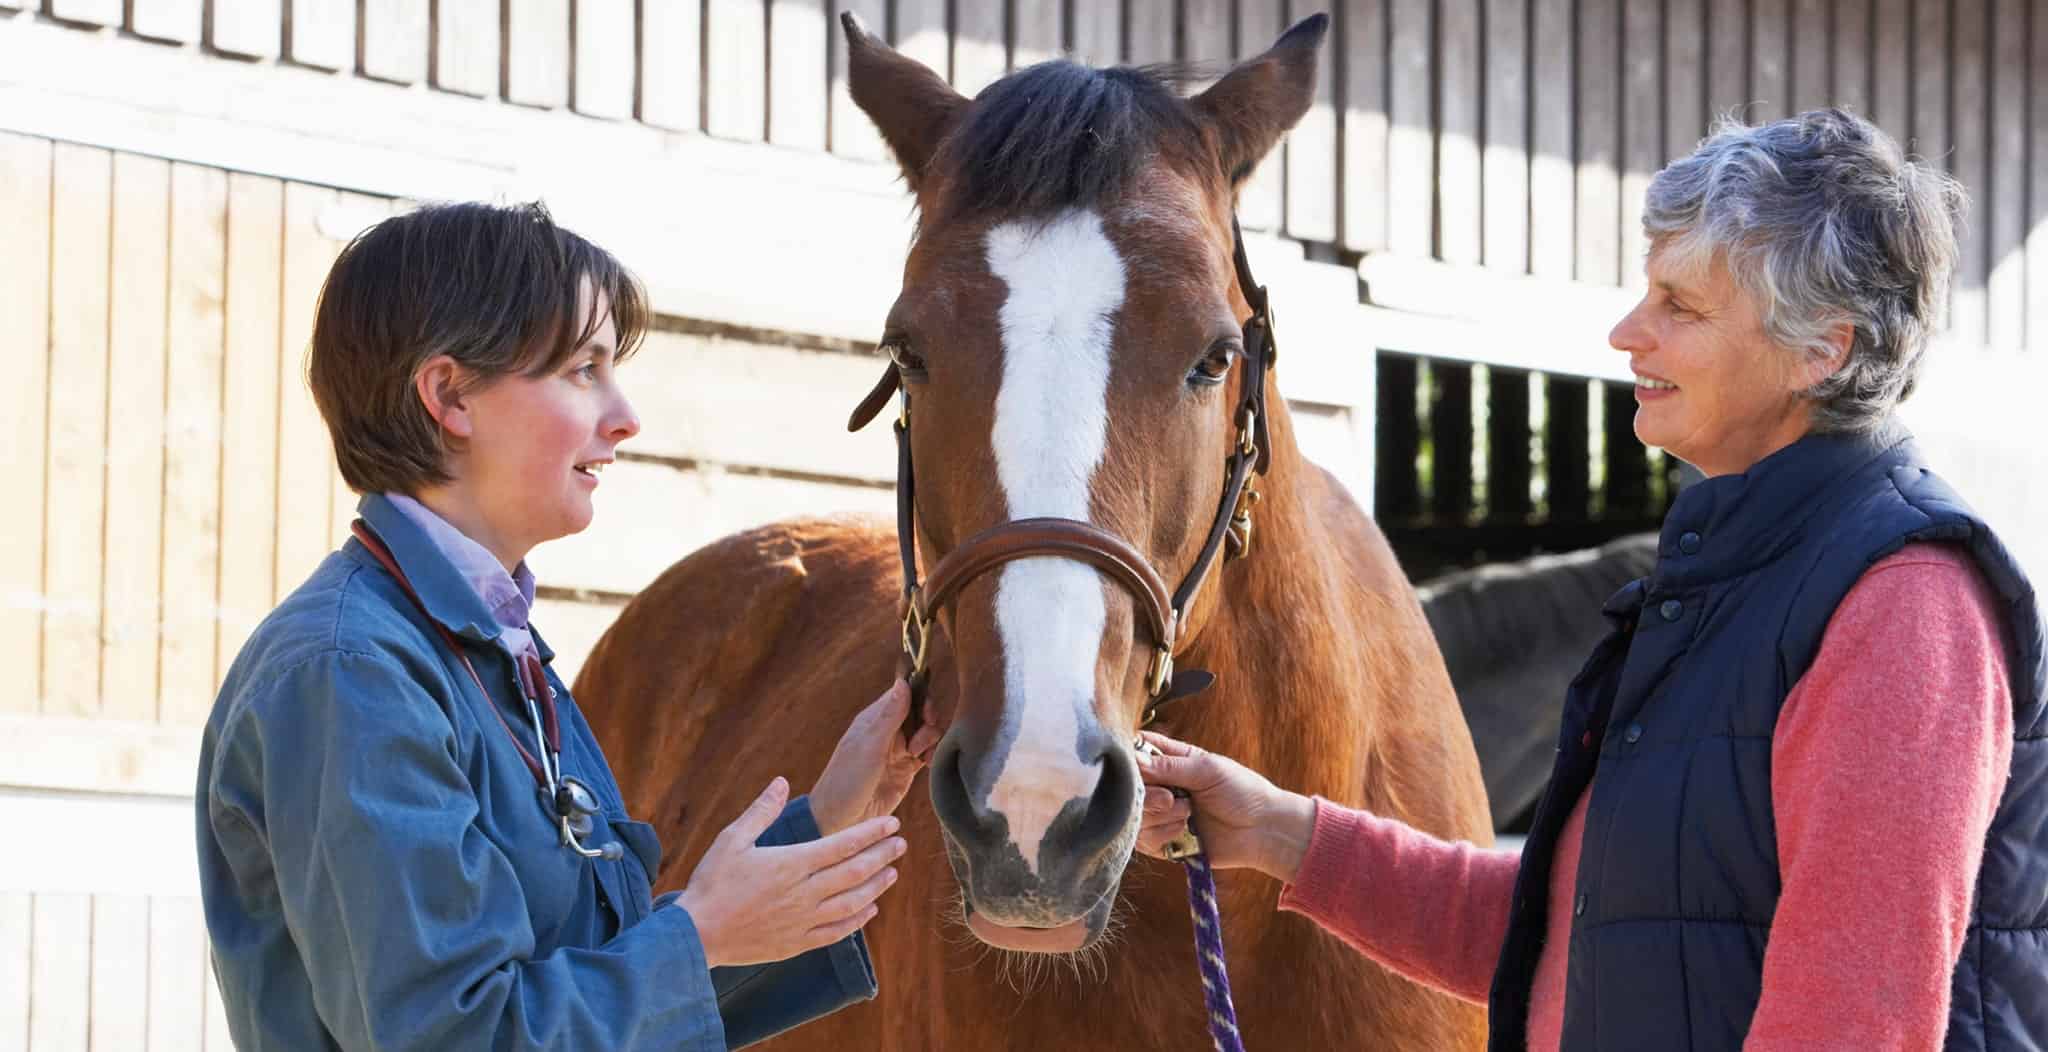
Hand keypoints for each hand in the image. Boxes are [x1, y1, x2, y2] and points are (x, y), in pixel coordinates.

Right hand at [676, 777, 907, 967]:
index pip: (842, 844)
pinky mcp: (797, 944)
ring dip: (876, 887)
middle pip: (854, 872)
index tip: (893, 824)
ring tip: (891, 873)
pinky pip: (837, 932)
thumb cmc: (711, 883)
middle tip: (901, 844)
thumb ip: (761, 811)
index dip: (871, 833)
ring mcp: (803, 921)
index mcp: (791, 864)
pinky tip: (869, 910)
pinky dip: (857, 921)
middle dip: (882, 856)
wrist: (697, 935)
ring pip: (852, 903)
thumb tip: (781, 781)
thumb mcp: (731, 840)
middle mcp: (803, 893)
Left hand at [809, 680, 942, 837]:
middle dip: (928, 722)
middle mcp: (887, 732)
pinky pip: (927, 754)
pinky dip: (931, 755)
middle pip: (920, 713)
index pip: (904, 695)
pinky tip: (926, 763)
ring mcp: (898, 751)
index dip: (920, 699)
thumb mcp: (869, 746)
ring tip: (918, 755)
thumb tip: (904, 682)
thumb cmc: (846, 780)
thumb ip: (890, 715)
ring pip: (926, 733)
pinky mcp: (906, 770)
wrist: (840, 821)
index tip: (926, 714)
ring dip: (930, 740)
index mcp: (874, 719)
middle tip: (920, 740)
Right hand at [1134, 731, 1316, 881]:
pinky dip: (1162, 835)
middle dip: (1146, 795)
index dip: (1128, 757)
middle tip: (1170, 798)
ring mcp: (1161, 814)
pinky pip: (1144, 839)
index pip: (1136, 751)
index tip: (1134, 767)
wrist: (1263, 831)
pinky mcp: (1163, 842)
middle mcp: (1161, 786)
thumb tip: (1132, 761)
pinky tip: (1185, 831)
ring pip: (1134, 815)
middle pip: (1128, 787)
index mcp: (1171, 760)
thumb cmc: (1242, 791)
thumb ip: (1168, 766)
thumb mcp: (1207, 769)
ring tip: (1188, 814)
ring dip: (1159, 816)